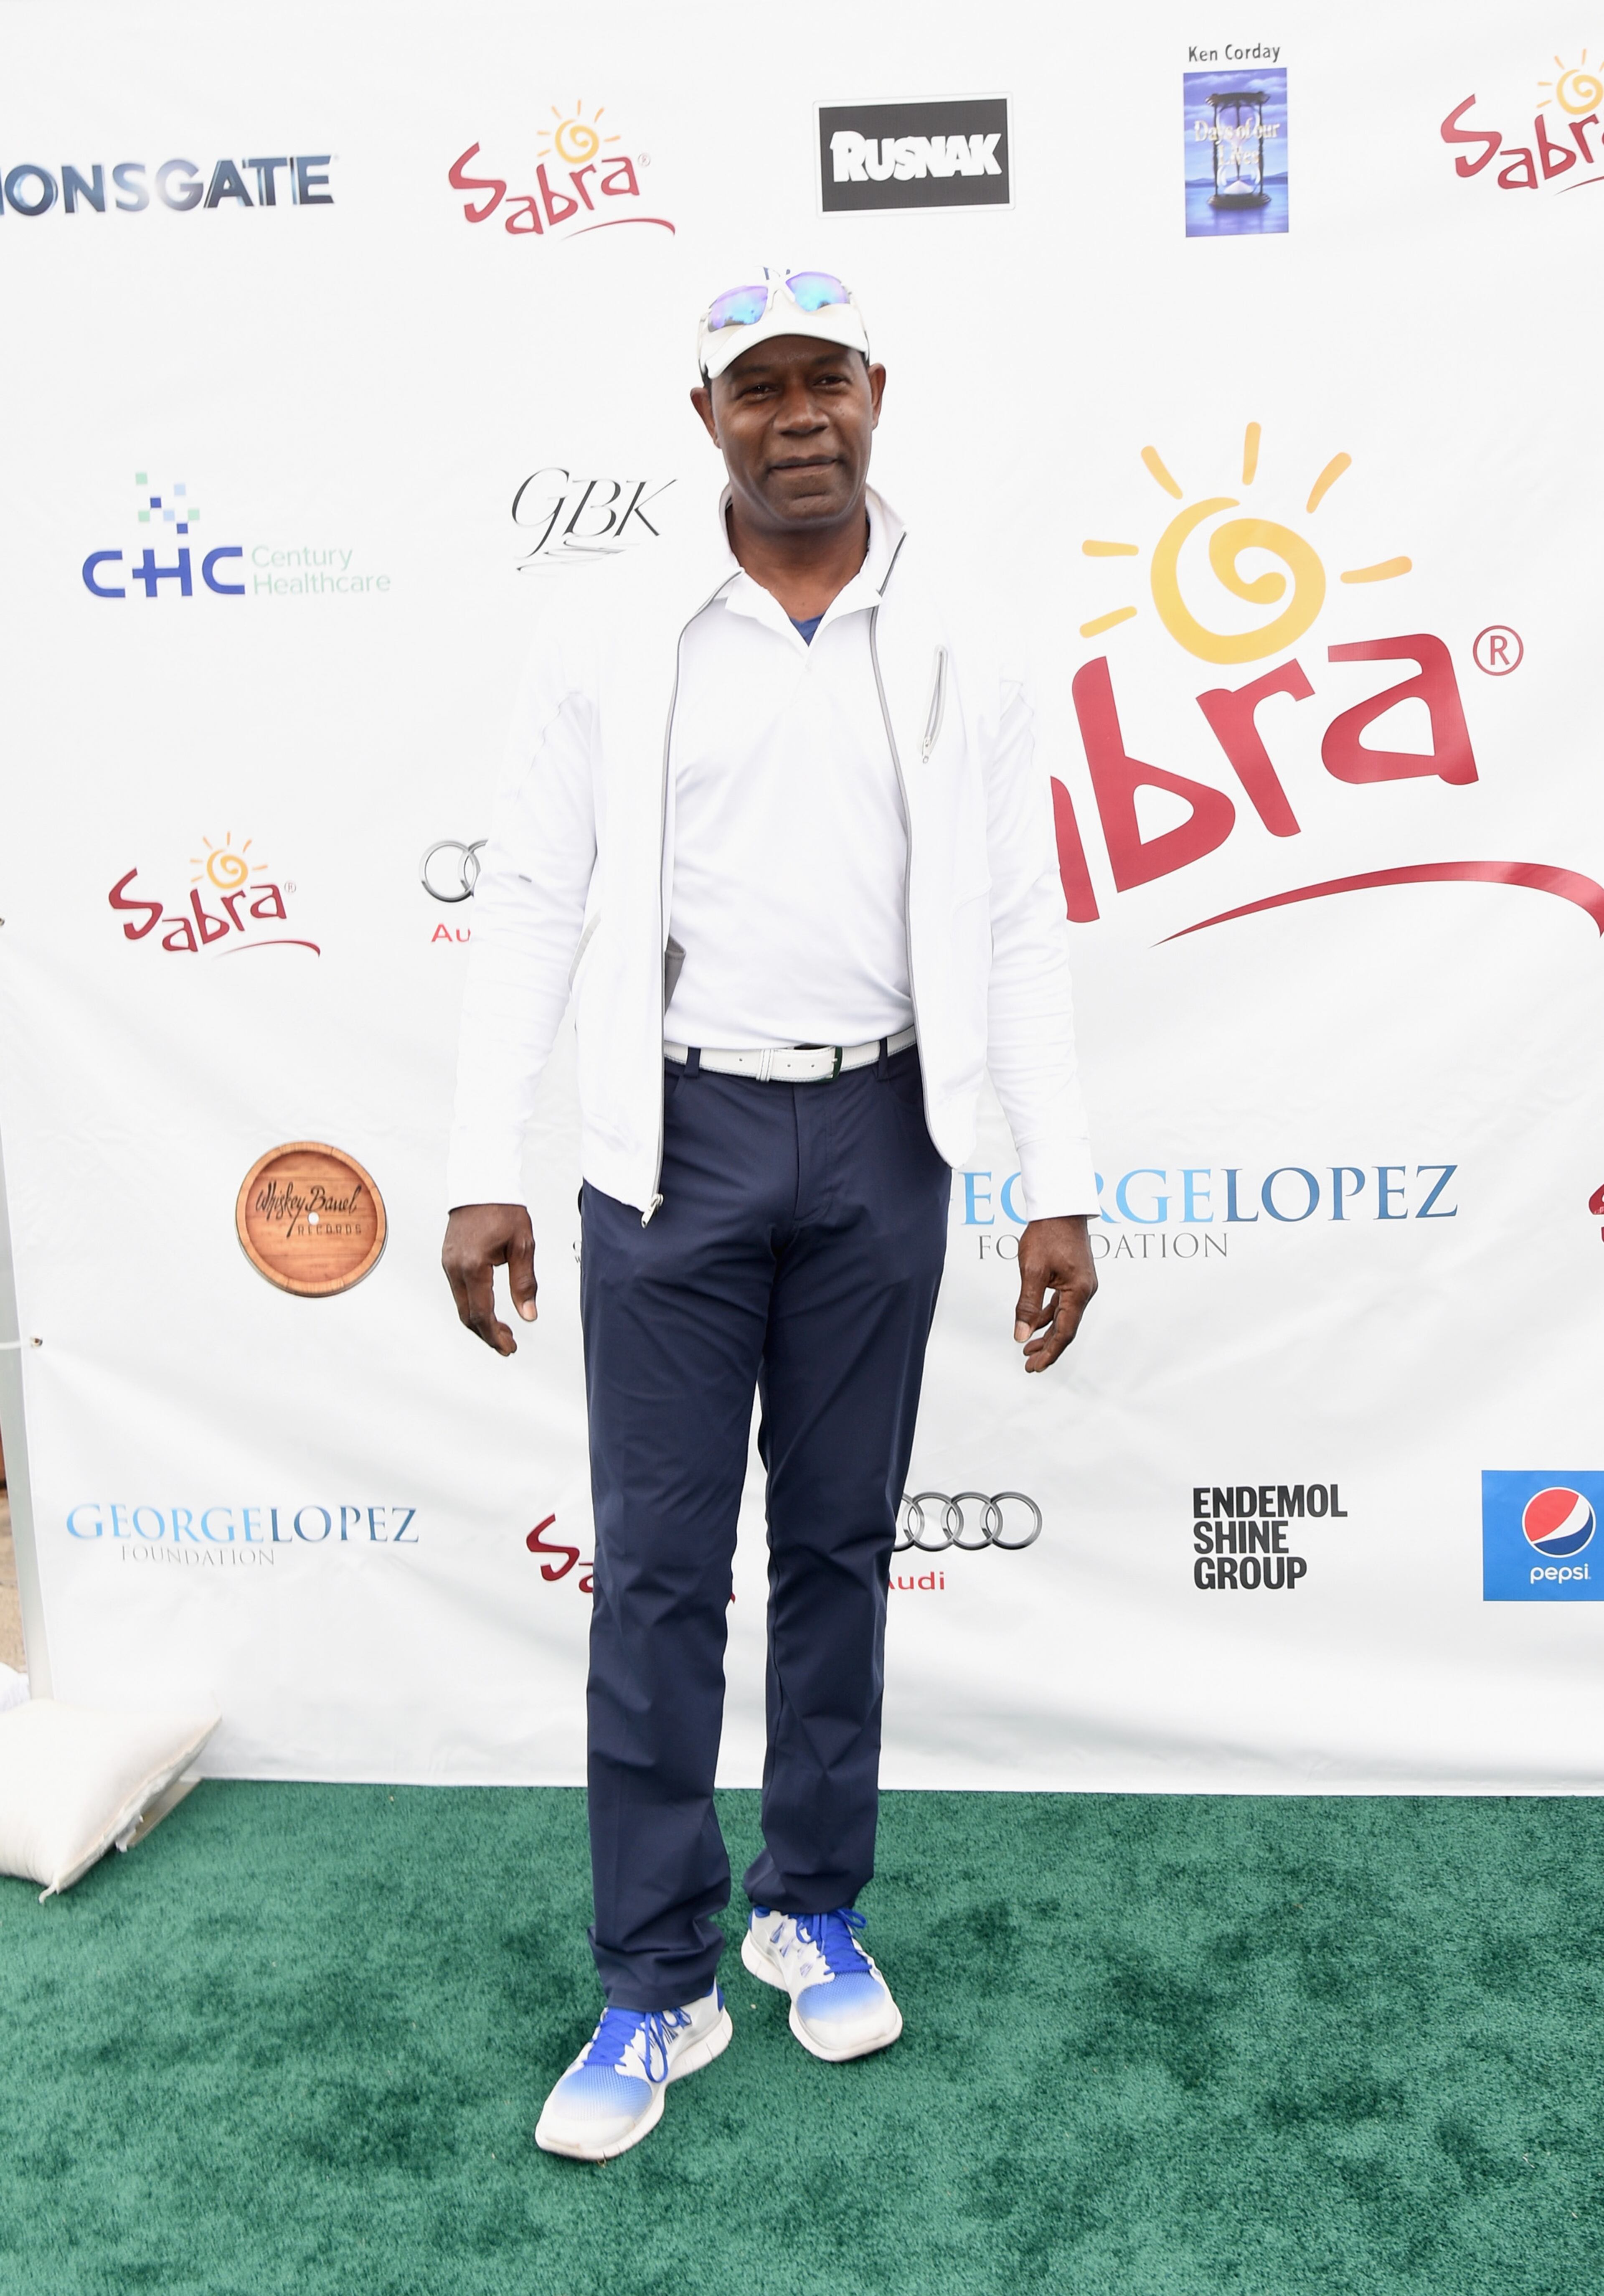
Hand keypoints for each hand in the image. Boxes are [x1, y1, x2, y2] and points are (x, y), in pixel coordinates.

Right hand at [442, 1203, 536, 1356]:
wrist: (481, 1182)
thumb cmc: (504, 1209)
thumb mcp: (523, 1245)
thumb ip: (525, 1283)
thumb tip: (529, 1315)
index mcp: (473, 1266)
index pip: (481, 1314)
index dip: (495, 1336)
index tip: (509, 1347)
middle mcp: (455, 1267)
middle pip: (467, 1316)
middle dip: (487, 1335)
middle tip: (507, 1345)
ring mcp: (448, 1263)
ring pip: (461, 1305)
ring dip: (479, 1322)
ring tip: (501, 1331)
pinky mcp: (448, 1259)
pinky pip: (459, 1291)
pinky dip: (473, 1305)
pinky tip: (488, 1308)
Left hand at [1013, 1215, 1096, 1373]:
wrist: (1060, 1206)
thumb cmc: (1047, 1234)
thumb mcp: (1032, 1270)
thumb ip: (1028, 1305)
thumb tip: (1021, 1335)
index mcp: (1079, 1292)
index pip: (1064, 1332)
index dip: (1049, 1352)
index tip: (1034, 1367)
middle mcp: (1085, 1291)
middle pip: (1066, 1328)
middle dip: (1047, 1348)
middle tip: (1028, 1364)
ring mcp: (1082, 1284)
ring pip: (1064, 1317)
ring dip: (1047, 1333)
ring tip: (1028, 1348)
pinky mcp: (1075, 1277)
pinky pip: (1063, 1304)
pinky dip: (1049, 1315)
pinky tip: (1036, 1323)